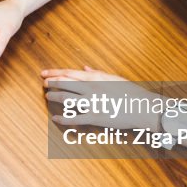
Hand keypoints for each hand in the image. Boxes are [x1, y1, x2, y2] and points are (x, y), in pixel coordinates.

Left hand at [42, 67, 162, 131]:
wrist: (143, 108)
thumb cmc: (130, 92)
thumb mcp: (114, 79)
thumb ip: (97, 73)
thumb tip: (85, 68)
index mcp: (96, 78)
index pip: (70, 73)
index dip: (55, 73)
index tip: (45, 73)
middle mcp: (91, 89)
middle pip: (65, 84)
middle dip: (52, 83)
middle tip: (44, 84)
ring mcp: (92, 103)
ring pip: (67, 99)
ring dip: (55, 97)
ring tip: (48, 96)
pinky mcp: (95, 117)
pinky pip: (74, 118)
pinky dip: (63, 118)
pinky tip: (55, 118)